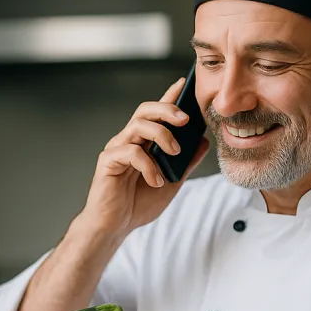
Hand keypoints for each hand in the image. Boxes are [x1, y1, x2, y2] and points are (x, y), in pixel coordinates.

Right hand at [78, 78, 209, 238]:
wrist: (116, 226)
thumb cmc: (138, 203)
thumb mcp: (172, 182)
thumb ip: (185, 162)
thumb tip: (203, 141)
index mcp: (143, 143)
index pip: (156, 113)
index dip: (169, 96)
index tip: (184, 83)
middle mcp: (129, 141)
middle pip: (145, 111)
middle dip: (166, 109)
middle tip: (185, 119)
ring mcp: (117, 149)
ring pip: (137, 125)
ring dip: (160, 135)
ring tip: (174, 152)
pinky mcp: (108, 162)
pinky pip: (130, 153)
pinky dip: (148, 166)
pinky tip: (156, 181)